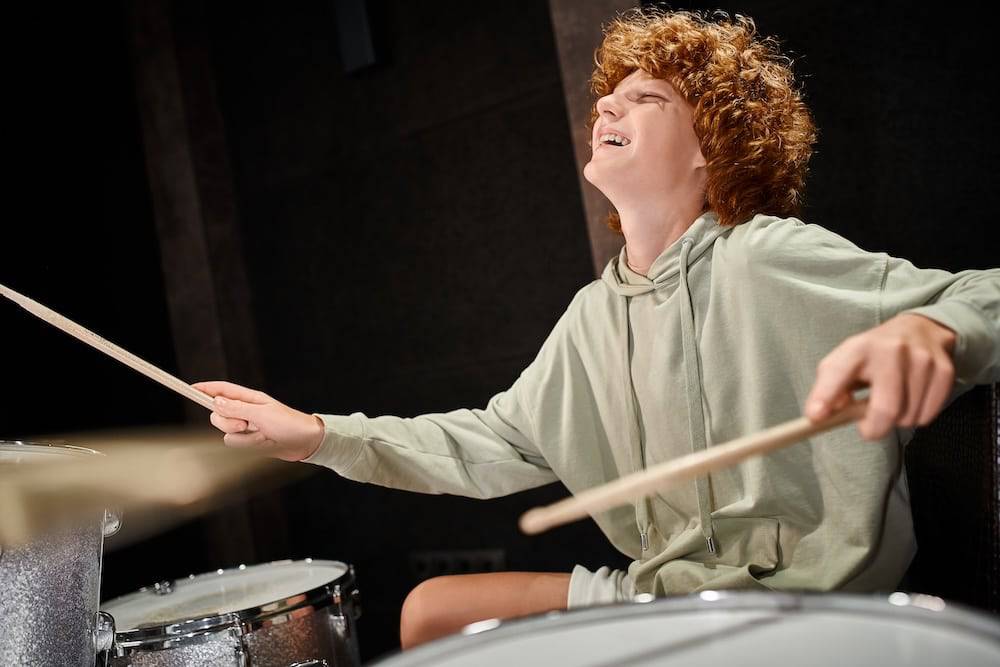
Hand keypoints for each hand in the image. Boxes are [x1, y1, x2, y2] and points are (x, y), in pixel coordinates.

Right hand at [192, 381, 324, 461]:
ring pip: (226, 432)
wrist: (305, 443)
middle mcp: (245, 411)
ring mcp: (247, 427)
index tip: (190, 388)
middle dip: (227, 422)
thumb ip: (238, 408)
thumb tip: (215, 401)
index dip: (206, 389)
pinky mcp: (249, 441)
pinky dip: (249, 445)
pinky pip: (236, 444)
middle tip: (245, 425)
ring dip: (243, 437)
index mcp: (249, 398)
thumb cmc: (289, 423)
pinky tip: (263, 443)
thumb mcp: (262, 414)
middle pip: (218, 414)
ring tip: (262, 435)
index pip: (222, 390)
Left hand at [804, 314, 956, 439]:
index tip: (815, 416)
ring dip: (896, 421)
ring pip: (908, 417)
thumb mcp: (844, 363)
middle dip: (873, 428)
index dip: (824, 396)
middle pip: (885, 409)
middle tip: (868, 427)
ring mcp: (921, 360)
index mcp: (858, 348)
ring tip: (892, 402)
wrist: (919, 329)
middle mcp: (891, 350)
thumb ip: (829, 389)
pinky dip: (916, 417)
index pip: (837, 373)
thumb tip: (820, 416)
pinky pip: (927, 415)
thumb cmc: (872, 355)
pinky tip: (910, 400)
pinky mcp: (944, 371)